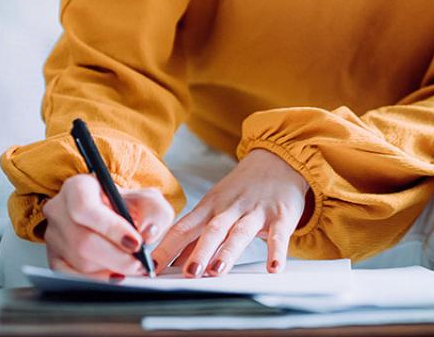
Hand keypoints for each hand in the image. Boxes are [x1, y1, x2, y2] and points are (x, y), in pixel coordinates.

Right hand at [41, 174, 175, 278]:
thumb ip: (155, 212)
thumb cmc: (127, 205)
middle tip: (139, 264)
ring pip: (79, 261)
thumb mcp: (147, 200)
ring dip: (109, 269)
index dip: (110, 228)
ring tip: (131, 267)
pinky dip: (96, 281)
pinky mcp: (53, 258)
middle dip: (116, 257)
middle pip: (81, 240)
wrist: (113, 215)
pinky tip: (114, 277)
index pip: (85, 208)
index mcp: (78, 187)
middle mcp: (58, 210)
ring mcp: (53, 236)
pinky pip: (71, 277)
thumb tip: (148, 233)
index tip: (136, 242)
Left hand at [151, 148, 309, 277]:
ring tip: (218, 270)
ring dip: (228, 251)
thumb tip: (170, 262)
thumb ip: (195, 235)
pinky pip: (278, 235)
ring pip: (240, 232)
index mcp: (210, 207)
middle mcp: (230, 208)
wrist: (279, 160)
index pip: (183, 228)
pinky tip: (273, 267)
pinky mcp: (281, 216)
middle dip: (199, 252)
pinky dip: (276, 251)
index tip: (152, 267)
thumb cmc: (242, 189)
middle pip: (211, 230)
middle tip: (188, 273)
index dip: (167, 247)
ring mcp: (256, 211)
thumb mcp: (215, 206)